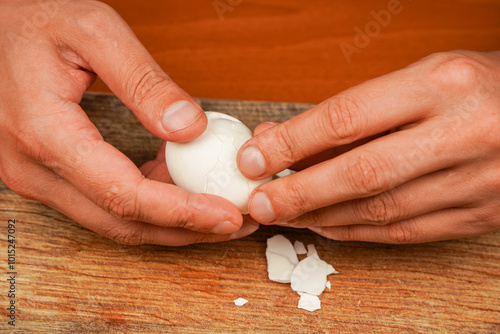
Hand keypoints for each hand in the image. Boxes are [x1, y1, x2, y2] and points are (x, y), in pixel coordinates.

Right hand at [0, 0, 255, 245]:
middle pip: (122, 223)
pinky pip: (105, 202)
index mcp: (44, 133)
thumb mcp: (93, 31)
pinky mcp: (49, 175)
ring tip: (217, 209)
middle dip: (184, 229)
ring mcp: (39, 177)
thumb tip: (190, 129)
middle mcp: (35, 169)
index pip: (124, 194)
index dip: (181, 212)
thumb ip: (143, 81)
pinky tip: (180, 186)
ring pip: (115, 221)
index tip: (226, 216)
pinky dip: (148, 203)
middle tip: (234, 223)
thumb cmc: (32, 21)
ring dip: (170, 222)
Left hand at [238, 51, 499, 243]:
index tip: (253, 159)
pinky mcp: (478, 215)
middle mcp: (462, 134)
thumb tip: (282, 139)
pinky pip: (403, 232)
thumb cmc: (472, 89)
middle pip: (359, 174)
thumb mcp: (415, 80)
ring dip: (320, 217)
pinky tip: (325, 225)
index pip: (345, 118)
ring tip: (285, 214)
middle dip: (298, 193)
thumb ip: (351, 113)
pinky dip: (356, 232)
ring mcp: (476, 181)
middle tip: (259, 203)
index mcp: (441, 86)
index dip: (291, 144)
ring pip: (378, 211)